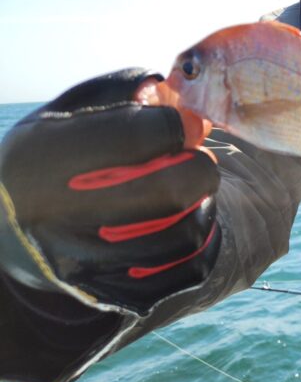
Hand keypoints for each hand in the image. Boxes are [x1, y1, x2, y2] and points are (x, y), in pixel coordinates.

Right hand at [0, 69, 219, 314]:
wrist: (11, 238)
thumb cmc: (51, 162)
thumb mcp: (61, 116)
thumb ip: (113, 94)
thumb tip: (164, 87)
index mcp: (39, 161)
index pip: (135, 136)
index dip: (178, 125)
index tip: (194, 124)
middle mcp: (58, 216)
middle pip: (170, 189)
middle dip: (199, 167)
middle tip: (197, 159)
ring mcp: (86, 263)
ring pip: (186, 230)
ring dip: (199, 203)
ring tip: (182, 190)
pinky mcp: (115, 295)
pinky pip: (187, 264)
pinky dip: (195, 238)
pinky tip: (177, 222)